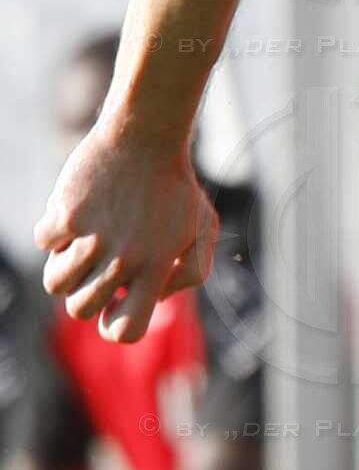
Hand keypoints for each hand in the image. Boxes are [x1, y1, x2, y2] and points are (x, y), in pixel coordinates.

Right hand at [35, 127, 217, 342]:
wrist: (146, 139)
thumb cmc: (177, 187)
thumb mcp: (203, 230)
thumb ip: (191, 273)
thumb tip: (158, 297)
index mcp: (156, 269)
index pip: (126, 331)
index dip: (114, 327)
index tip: (112, 308)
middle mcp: (124, 260)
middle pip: (79, 310)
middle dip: (83, 296)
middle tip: (95, 270)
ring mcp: (93, 239)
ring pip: (54, 284)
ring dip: (64, 268)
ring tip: (83, 246)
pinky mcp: (66, 215)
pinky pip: (43, 242)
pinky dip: (54, 230)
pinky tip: (76, 213)